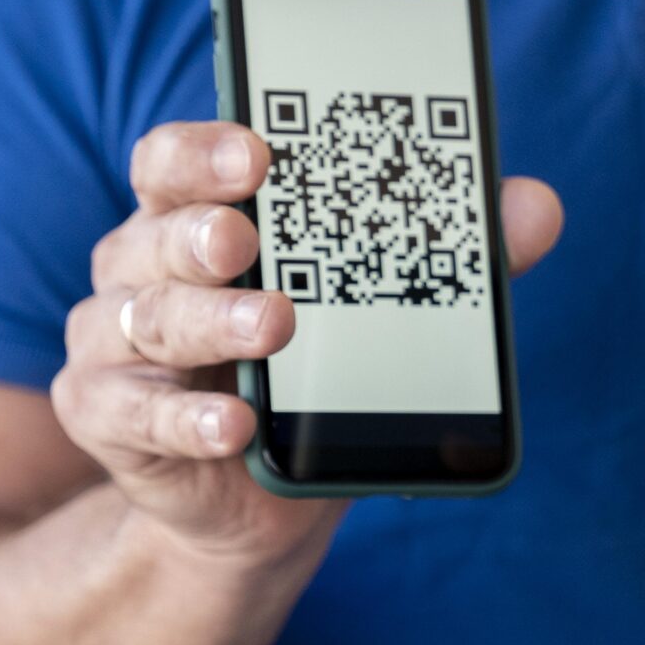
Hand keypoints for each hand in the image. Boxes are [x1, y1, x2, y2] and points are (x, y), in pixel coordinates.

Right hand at [53, 121, 562, 566]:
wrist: (261, 496)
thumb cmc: (313, 368)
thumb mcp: (382, 309)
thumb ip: (452, 255)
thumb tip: (536, 206)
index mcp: (194, 216)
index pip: (176, 161)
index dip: (206, 149)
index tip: (260, 148)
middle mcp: (141, 267)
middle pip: (155, 232)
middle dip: (202, 232)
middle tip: (248, 236)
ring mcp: (116, 342)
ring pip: (147, 318)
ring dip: (210, 322)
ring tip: (272, 325)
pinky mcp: (107, 417)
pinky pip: (136, 413)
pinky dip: (188, 419)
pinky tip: (234, 423)